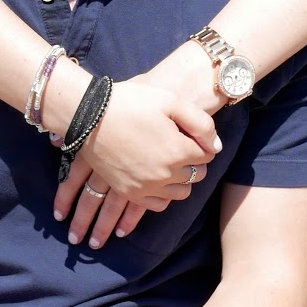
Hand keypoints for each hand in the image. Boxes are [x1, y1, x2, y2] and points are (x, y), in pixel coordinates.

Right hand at [53, 64, 219, 244]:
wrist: (91, 115)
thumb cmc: (132, 102)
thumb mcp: (171, 102)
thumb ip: (201, 124)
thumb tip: (216, 147)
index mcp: (178, 151)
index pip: (207, 156)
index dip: (202, 144)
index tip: (191, 135)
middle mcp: (165, 174)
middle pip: (196, 175)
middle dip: (194, 162)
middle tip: (183, 146)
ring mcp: (146, 186)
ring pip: (180, 193)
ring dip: (182, 180)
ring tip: (171, 163)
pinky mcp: (130, 192)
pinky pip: (158, 204)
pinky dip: (164, 195)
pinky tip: (159, 180)